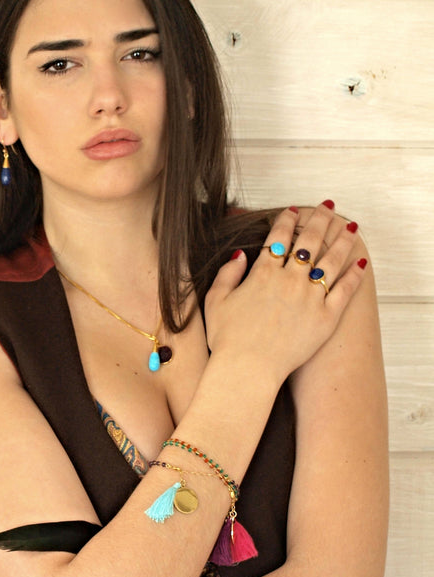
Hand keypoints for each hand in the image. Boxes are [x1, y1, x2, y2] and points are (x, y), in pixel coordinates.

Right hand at [203, 203, 366, 384]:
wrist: (247, 369)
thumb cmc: (228, 339)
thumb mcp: (215, 301)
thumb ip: (226, 274)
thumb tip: (239, 254)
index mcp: (262, 274)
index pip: (278, 238)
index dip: (287, 220)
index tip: (293, 210)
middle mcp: (289, 281)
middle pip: (308, 242)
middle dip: (319, 220)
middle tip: (328, 207)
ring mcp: (310, 298)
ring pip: (331, 261)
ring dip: (342, 240)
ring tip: (350, 227)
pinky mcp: (326, 318)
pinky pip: (345, 290)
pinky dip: (354, 275)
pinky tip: (360, 262)